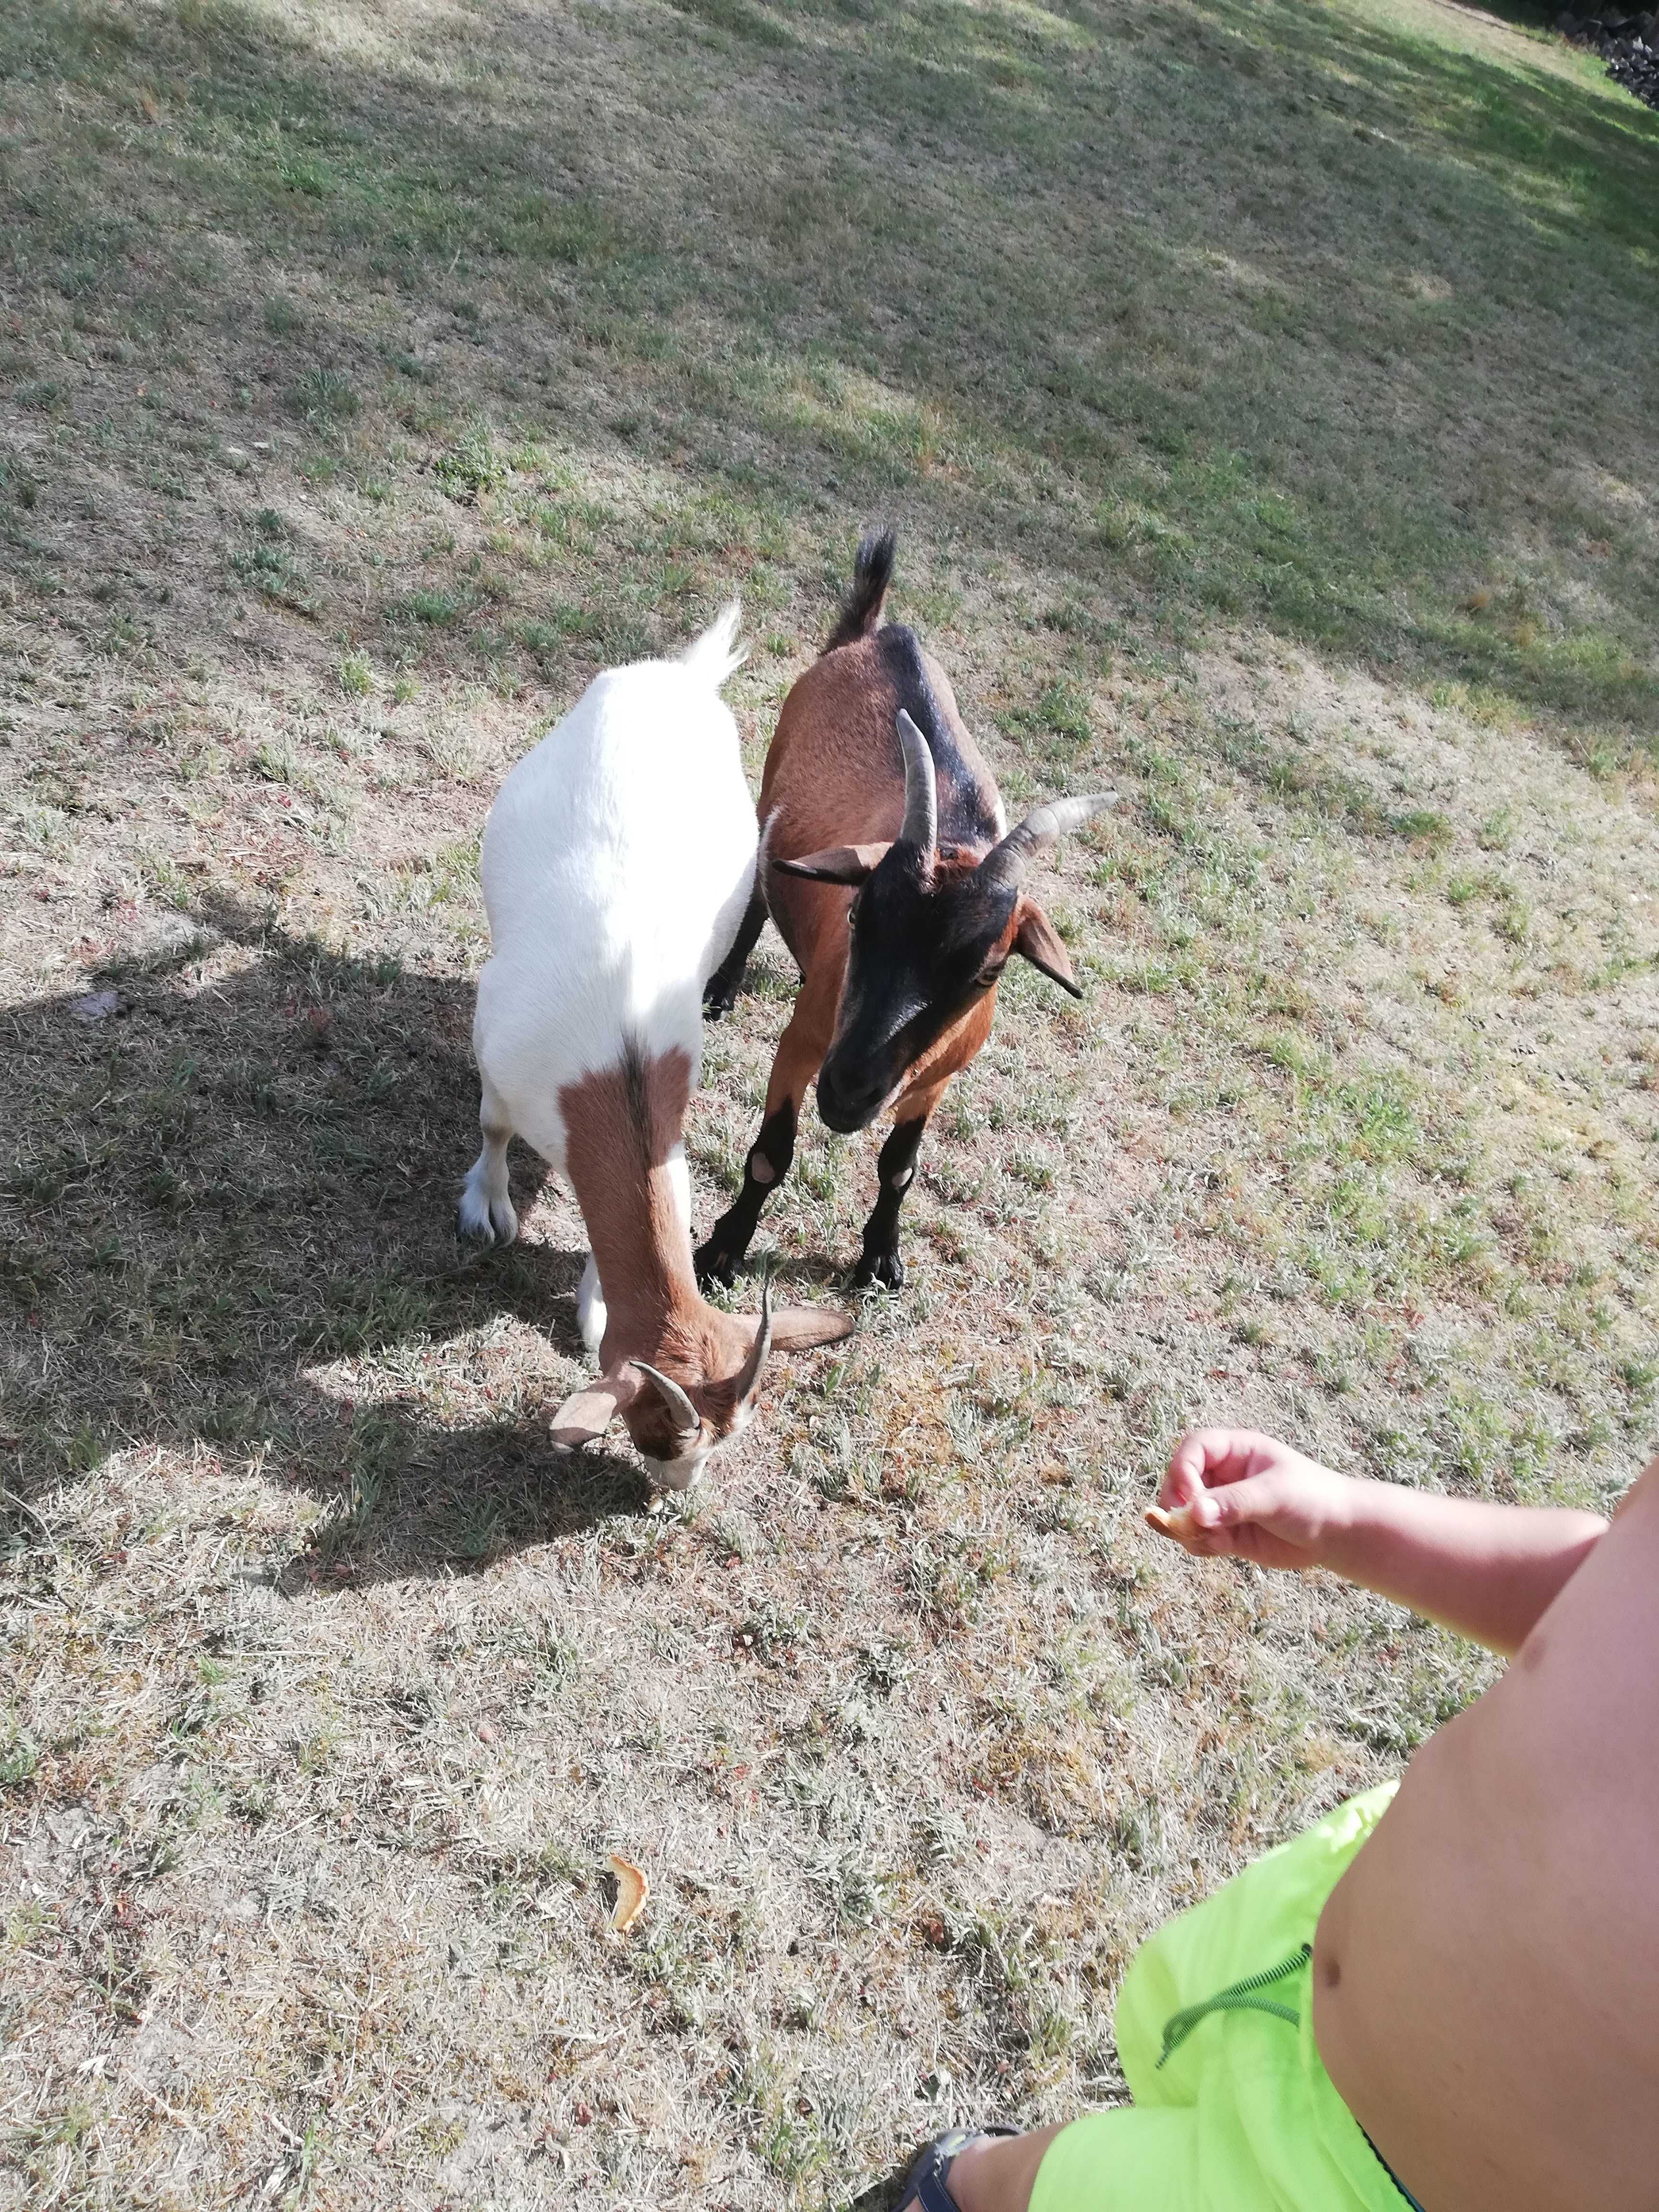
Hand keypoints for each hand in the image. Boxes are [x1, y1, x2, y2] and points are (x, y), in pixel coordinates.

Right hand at [1147, 1429, 1355, 1570]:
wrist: (1337, 1532)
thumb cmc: (1312, 1499)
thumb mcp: (1275, 1495)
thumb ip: (1235, 1502)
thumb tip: (1195, 1512)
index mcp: (1235, 1450)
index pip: (1194, 1449)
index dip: (1183, 1470)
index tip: (1191, 1498)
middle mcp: (1223, 1475)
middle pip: (1180, 1481)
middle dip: (1179, 1504)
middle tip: (1188, 1525)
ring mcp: (1222, 1504)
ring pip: (1183, 1513)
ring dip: (1187, 1529)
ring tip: (1214, 1542)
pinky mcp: (1225, 1532)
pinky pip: (1196, 1537)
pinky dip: (1198, 1544)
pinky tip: (1221, 1549)